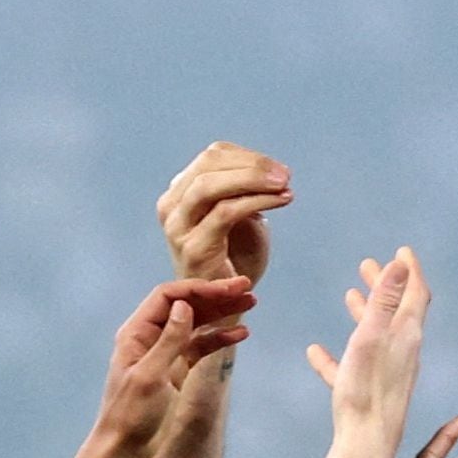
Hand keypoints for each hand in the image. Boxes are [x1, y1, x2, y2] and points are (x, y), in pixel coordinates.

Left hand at [95, 277, 255, 457]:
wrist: (124, 449)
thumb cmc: (131, 413)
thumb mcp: (150, 376)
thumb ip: (169, 340)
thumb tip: (185, 306)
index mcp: (137, 332)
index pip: (169, 296)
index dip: (198, 289)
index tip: (227, 288)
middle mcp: (151, 336)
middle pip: (186, 305)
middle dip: (215, 296)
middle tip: (246, 288)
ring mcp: (165, 352)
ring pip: (197, 323)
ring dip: (222, 313)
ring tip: (250, 303)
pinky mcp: (177, 369)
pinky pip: (201, 345)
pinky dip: (220, 338)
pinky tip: (240, 334)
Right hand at [157, 141, 292, 283]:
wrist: (226, 301)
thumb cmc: (235, 253)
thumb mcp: (240, 211)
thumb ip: (244, 187)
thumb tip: (269, 168)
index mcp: (181, 191)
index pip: (213, 156)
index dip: (249, 157)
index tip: (280, 168)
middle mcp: (172, 206)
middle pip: (209, 165)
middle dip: (252, 166)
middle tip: (285, 175)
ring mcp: (178, 227)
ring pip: (210, 186)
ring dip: (253, 179)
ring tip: (284, 185)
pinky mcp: (192, 248)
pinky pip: (225, 213)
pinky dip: (256, 201)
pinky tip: (281, 200)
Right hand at [308, 250, 429, 443]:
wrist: (366, 447)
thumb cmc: (367, 393)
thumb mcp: (372, 338)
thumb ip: (385, 300)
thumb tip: (400, 263)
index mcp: (406, 336)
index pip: (416, 294)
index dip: (410, 271)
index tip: (402, 251)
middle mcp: (403, 352)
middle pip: (396, 311)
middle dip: (385, 285)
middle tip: (368, 265)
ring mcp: (388, 373)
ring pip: (376, 336)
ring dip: (365, 313)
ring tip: (349, 294)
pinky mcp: (370, 393)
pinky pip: (353, 367)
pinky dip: (338, 355)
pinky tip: (315, 352)